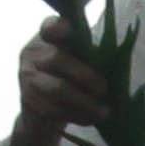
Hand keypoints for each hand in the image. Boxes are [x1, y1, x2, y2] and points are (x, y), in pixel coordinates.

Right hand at [0, 25, 106, 145]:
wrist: (42, 114)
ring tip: (105, 112)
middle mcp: (33, 52)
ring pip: (57, 88)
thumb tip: (117, 63)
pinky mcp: (28, 99)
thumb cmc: (68, 79)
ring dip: (85, 102)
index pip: (50, 26)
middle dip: (86, 76)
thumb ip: (89, 56)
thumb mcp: (78, 62)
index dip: (58, 27)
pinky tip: (91, 119)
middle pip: (58, 59)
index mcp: (47, 36)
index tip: (68, 31)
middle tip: (104, 90)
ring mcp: (26, 76)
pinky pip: (54, 109)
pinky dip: (77, 115)